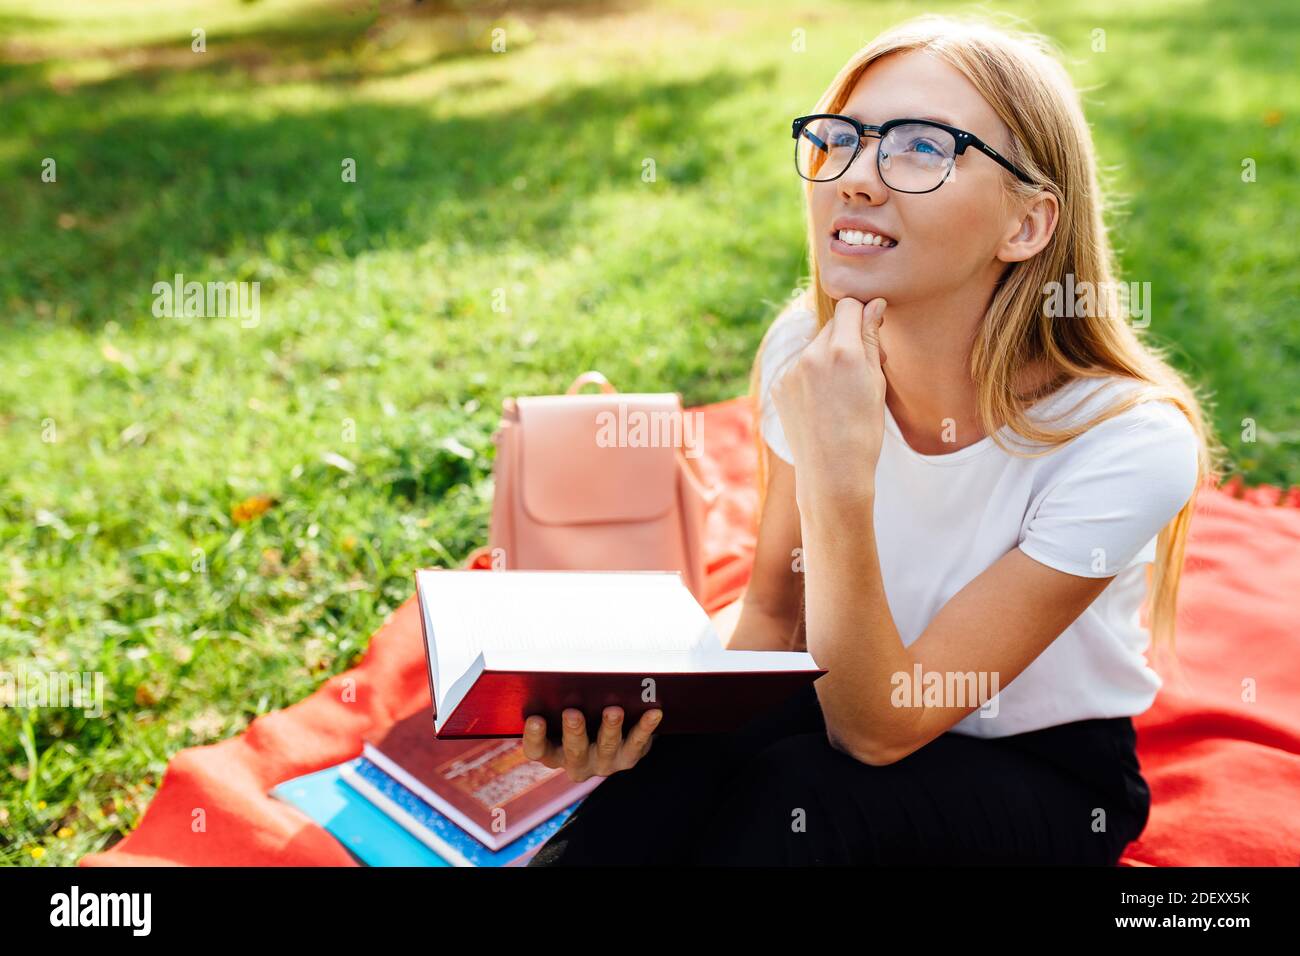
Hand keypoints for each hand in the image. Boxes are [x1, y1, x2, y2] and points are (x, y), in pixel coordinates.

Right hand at [521, 706, 661, 782]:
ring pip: (607, 748)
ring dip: (610, 728)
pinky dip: (645, 727)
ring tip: (613, 711)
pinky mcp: (629, 758)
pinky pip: (638, 744)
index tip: (535, 719)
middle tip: (572, 713)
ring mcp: (604, 763)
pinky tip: (653, 712)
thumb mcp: (561, 711)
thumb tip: (556, 666)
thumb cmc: (580, 712)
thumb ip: (557, 699)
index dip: (535, 737)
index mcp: (553, 751)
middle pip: (573, 751)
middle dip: (574, 731)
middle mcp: (577, 762)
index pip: (538, 750)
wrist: (613, 735)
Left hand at [770, 297, 886, 509]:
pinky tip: (821, 405)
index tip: (872, 326)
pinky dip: (810, 378)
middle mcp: (812, 356)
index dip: (863, 313)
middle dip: (846, 338)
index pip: (849, 306)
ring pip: (814, 348)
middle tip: (860, 370)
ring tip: (839, 395)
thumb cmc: (863, 431)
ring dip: (827, 359)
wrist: (832, 473)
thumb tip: (874, 304)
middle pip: (832, 326)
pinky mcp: (778, 386)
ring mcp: (791, 371)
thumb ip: (870, 339)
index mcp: (842, 352)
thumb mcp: (875, 383)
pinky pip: (798, 369)